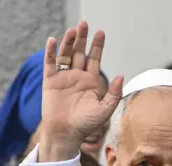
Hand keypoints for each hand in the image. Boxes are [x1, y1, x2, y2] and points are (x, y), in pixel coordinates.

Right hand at [39, 21, 123, 161]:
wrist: (66, 134)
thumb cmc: (85, 125)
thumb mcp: (104, 110)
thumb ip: (114, 93)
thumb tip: (121, 75)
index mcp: (90, 82)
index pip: (94, 59)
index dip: (97, 46)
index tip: (100, 32)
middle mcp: (76, 77)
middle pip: (80, 52)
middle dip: (82, 39)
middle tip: (85, 24)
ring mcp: (63, 78)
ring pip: (66, 55)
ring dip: (68, 42)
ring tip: (72, 31)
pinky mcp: (50, 81)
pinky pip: (50, 63)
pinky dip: (50, 52)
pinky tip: (52, 41)